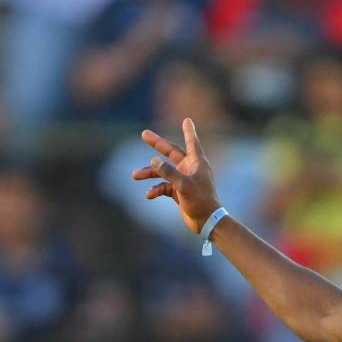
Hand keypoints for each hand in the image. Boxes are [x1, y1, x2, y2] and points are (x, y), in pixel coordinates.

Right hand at [132, 119, 219, 233]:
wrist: (207, 222)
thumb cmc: (201, 201)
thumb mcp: (184, 185)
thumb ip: (168, 172)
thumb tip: (153, 161)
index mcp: (197, 163)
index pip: (191, 143)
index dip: (188, 131)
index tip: (187, 120)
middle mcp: (190, 169)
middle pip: (171, 153)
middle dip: (157, 145)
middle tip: (144, 134)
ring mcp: (183, 180)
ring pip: (163, 172)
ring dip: (150, 173)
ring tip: (135, 175)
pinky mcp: (179, 192)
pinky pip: (163, 187)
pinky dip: (155, 190)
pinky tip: (149, 195)